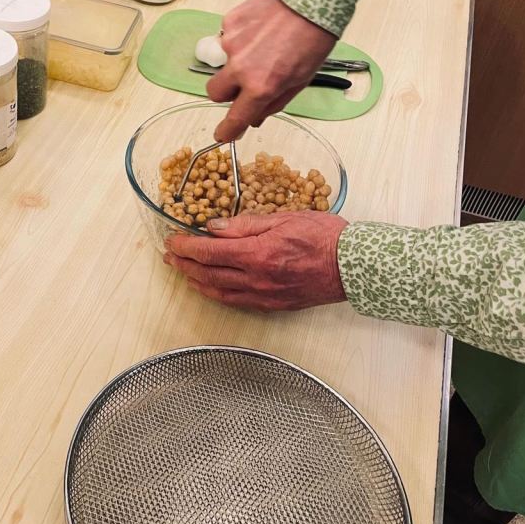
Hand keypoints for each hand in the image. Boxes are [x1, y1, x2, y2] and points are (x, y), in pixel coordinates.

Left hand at [164, 212, 348, 312]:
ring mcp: (264, 296)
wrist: (354, 267)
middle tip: (170, 256)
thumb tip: (214, 227)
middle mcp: (257, 279)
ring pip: (219, 292)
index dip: (185, 247)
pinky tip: (211, 287)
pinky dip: (217, 294)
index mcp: (257, 254)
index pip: (209, 252)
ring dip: (196, 282)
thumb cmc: (324, 236)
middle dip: (184, 265)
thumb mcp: (283, 218)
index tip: (172, 240)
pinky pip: (237, 302)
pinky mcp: (273, 305)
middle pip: (208, 274)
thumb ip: (245, 224)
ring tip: (183, 272)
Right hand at [208, 0, 335, 141]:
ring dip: (238, 60)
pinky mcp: (229, 22)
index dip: (227, 130)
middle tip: (245, 83)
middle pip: (215, 92)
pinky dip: (241, 39)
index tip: (222, 135)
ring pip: (224, 63)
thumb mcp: (300, 80)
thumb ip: (274, 102)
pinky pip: (228, 39)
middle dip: (226, 92)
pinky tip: (260, 29)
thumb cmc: (312, 39)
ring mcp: (231, 43)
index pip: (235, 118)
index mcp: (261, 86)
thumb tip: (254, 118)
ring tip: (264, 45)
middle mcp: (241, 67)